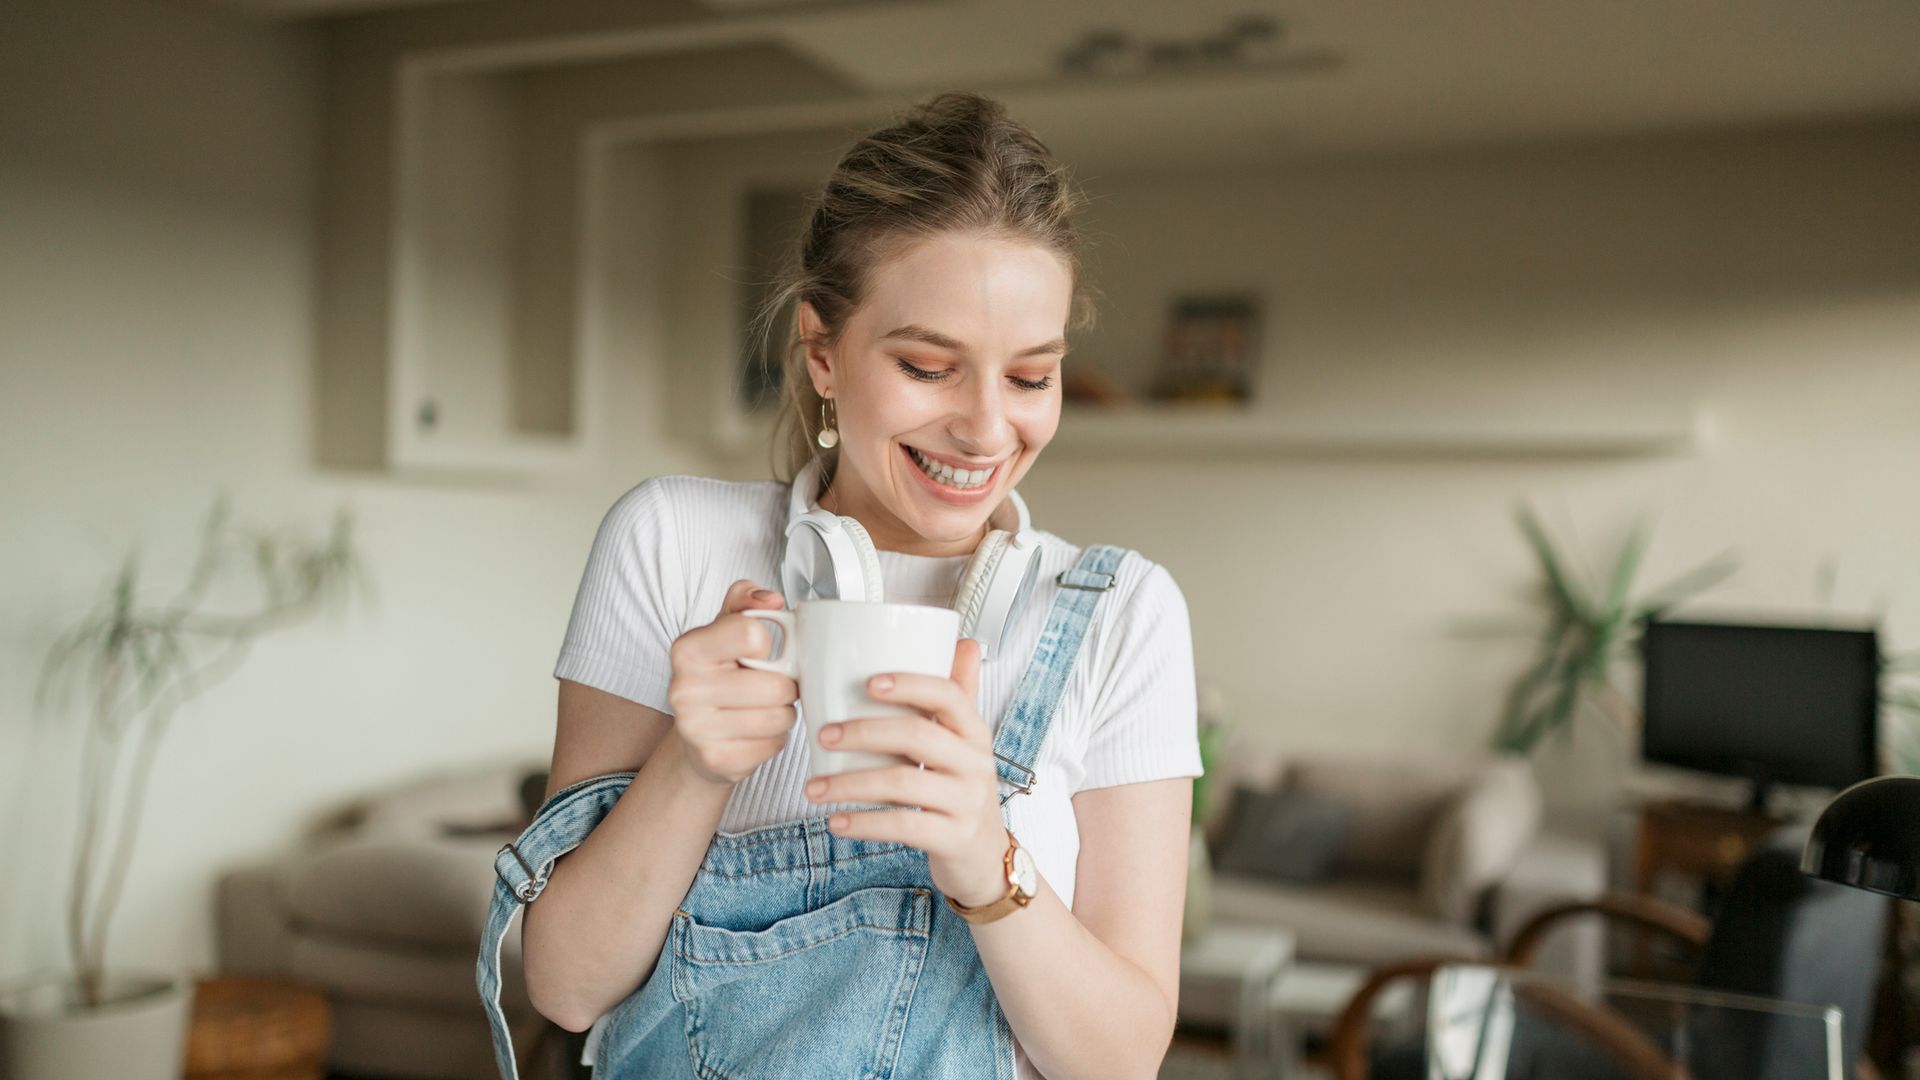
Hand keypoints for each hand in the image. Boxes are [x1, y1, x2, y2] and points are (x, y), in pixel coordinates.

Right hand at [666, 579, 798, 785]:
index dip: (767, 644)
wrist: (696, 737)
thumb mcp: (726, 628)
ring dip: (783, 713)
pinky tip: (755, 732)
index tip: (757, 652)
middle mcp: (685, 689)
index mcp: (688, 649)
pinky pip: (774, 744)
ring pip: (781, 716)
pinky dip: (774, 739)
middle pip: (776, 684)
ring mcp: (697, 729)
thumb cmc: (719, 675)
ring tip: (762, 708)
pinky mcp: (716, 760)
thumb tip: (771, 600)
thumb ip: (746, 600)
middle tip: (767, 687)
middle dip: (784, 686)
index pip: (752, 634)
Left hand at [803, 637, 1011, 907]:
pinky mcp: (953, 839)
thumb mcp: (965, 744)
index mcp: (974, 732)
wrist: (985, 858)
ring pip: (902, 783)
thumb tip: (963, 641)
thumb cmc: (962, 791)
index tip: (868, 682)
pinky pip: (903, 826)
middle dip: (863, 732)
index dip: (909, 684)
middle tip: (823, 734)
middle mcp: (975, 764)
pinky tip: (837, 821)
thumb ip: (958, 696)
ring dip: (850, 783)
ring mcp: (967, 803)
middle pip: (917, 735)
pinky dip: (864, 823)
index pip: (948, 695)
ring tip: (814, 786)